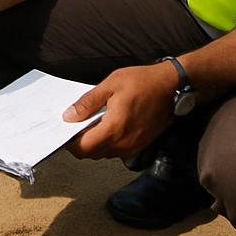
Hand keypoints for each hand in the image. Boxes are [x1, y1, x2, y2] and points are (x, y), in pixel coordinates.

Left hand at [62, 63, 177, 159]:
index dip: (70, 143)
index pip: (84, 148)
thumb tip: (68, 117)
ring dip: (94, 144)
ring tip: (90, 124)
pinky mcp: (140, 145)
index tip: (64, 131)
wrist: (171, 87)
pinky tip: (106, 126)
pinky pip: (117, 151)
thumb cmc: (142, 82)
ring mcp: (133, 147)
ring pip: (104, 154)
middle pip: (92, 154)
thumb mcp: (110, 85)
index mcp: (114, 129)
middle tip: (75, 125)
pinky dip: (107, 143)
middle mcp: (124, 143)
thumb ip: (87, 103)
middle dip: (80, 143)